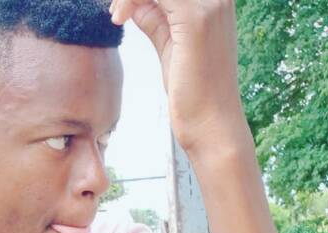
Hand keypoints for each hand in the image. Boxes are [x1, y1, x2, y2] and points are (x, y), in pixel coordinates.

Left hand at [109, 0, 246, 153]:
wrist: (211, 126)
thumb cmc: (193, 92)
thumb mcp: (171, 46)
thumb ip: (156, 19)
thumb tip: (135, 4)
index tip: (121, 7)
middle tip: (116, 9)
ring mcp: (210, 4)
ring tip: (116, 15)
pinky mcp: (195, 19)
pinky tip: (119, 18)